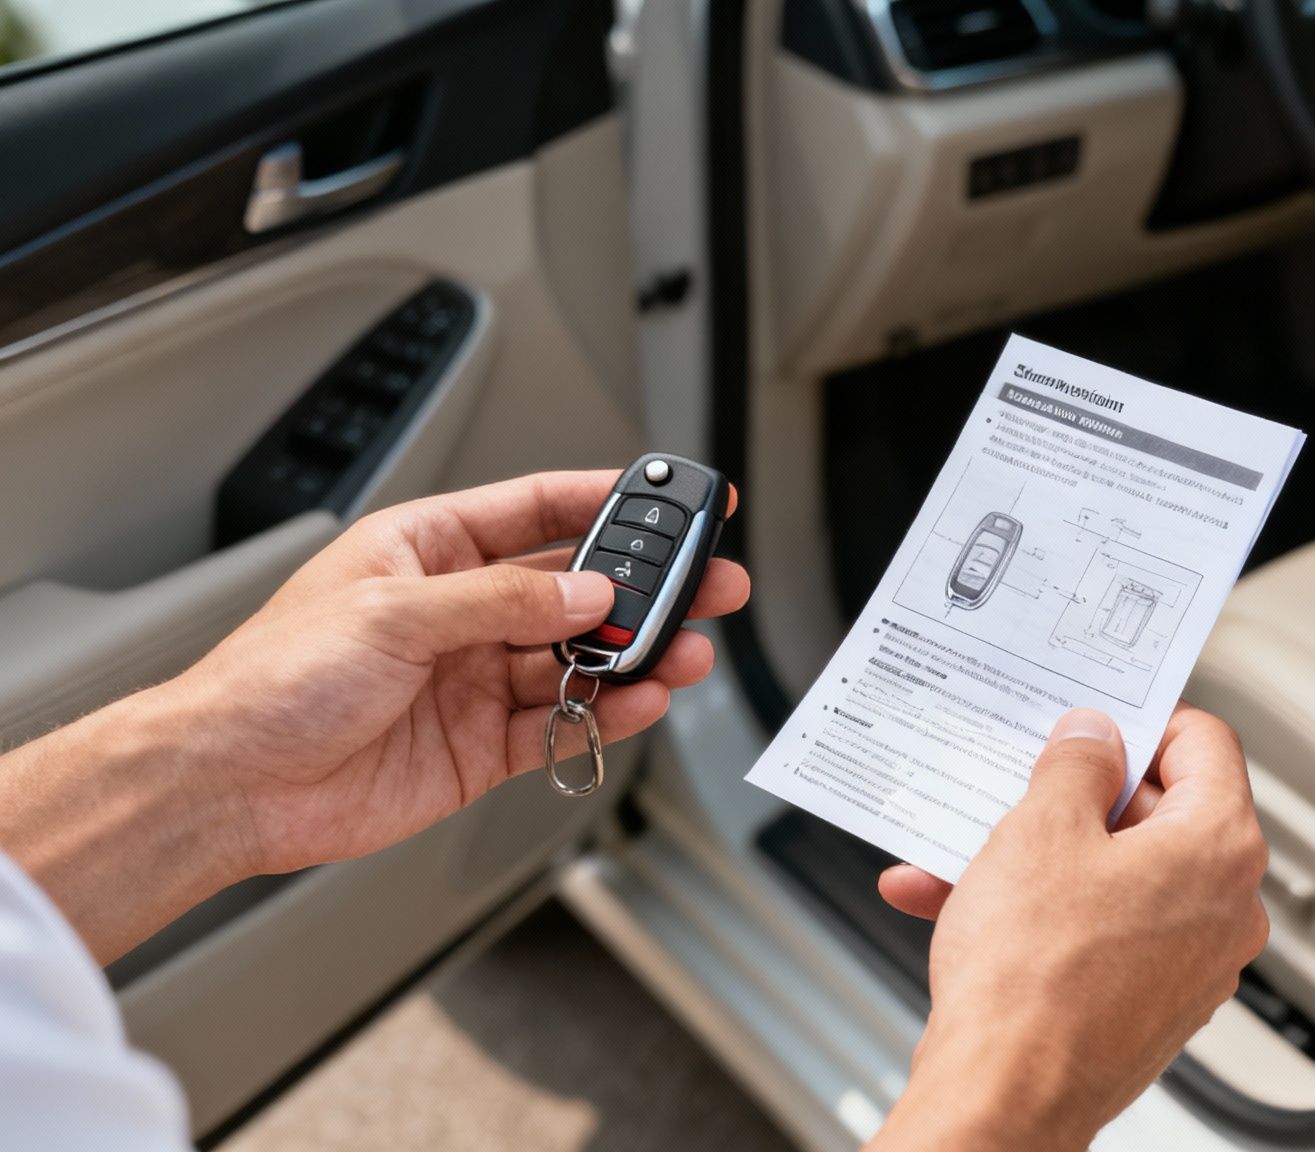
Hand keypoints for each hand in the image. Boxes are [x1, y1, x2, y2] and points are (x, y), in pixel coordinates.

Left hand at [0, 471, 747, 959]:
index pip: (536, 510)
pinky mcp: (478, 744)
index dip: (608, 500)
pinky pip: (560, 721)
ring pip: (578, 659)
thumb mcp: (394, 613)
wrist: (231, 784)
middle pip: (574, 590)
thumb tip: (587, 596)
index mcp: (426, 551)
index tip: (671, 496)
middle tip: (708, 585)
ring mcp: (471, 679)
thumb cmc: (272, 681)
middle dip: (644, 588)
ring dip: (633, 657)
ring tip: (682, 654)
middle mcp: (456, 612)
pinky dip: (604, 713)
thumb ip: (503, 602)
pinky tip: (636, 702)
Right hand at [868, 706, 1268, 1151]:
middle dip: (1079, 794)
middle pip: (1160, 811)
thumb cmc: (1033, 980)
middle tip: (1023, 780)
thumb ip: (1076, 765)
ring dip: (1040, 855)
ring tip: (965, 847)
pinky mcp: (1150, 1002)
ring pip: (1116, 875)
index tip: (1096, 719)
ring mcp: (1191, 962)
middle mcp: (1226, 908)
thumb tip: (1093, 738)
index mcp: (1220, 849)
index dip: (1142, 719)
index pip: (1204, 743)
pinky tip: (956, 901)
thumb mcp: (1040, 831)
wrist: (1004, 1097)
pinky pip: (1100, 929)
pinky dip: (1040, 911)